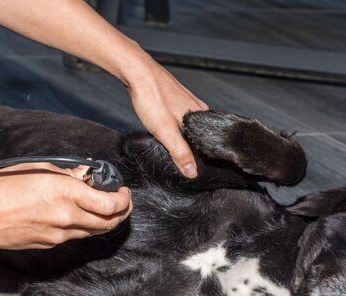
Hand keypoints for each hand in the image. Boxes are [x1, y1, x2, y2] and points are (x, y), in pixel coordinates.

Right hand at [0, 163, 131, 249]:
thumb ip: (68, 173)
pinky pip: (76, 236)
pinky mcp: (50, 243)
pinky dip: (85, 226)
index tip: (123, 191)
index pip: (110, 204)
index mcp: (66, 193)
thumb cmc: (3, 186)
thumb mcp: (39, 169)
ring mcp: (59, 234)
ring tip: (105, 208)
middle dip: (121, 212)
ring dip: (105, 221)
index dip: (123, 199)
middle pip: (108, 222)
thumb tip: (86, 173)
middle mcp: (67, 217)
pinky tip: (80, 215)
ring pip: (94, 231)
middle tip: (123, 202)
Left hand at [125, 58, 207, 177]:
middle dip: (188, 148)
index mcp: (203, 117)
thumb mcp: (166, 132)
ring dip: (179, 136)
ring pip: (188, 127)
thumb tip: (192, 172)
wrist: (137, 72)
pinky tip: (163, 124)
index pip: (208, 144)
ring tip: (167, 138)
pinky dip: (173, 125)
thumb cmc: (152, 97)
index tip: (188, 165)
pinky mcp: (177, 98)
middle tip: (173, 152)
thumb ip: (180, 153)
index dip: (199, 157)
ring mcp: (188, 102)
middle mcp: (199, 108)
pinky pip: (180, 118)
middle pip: (199, 136)